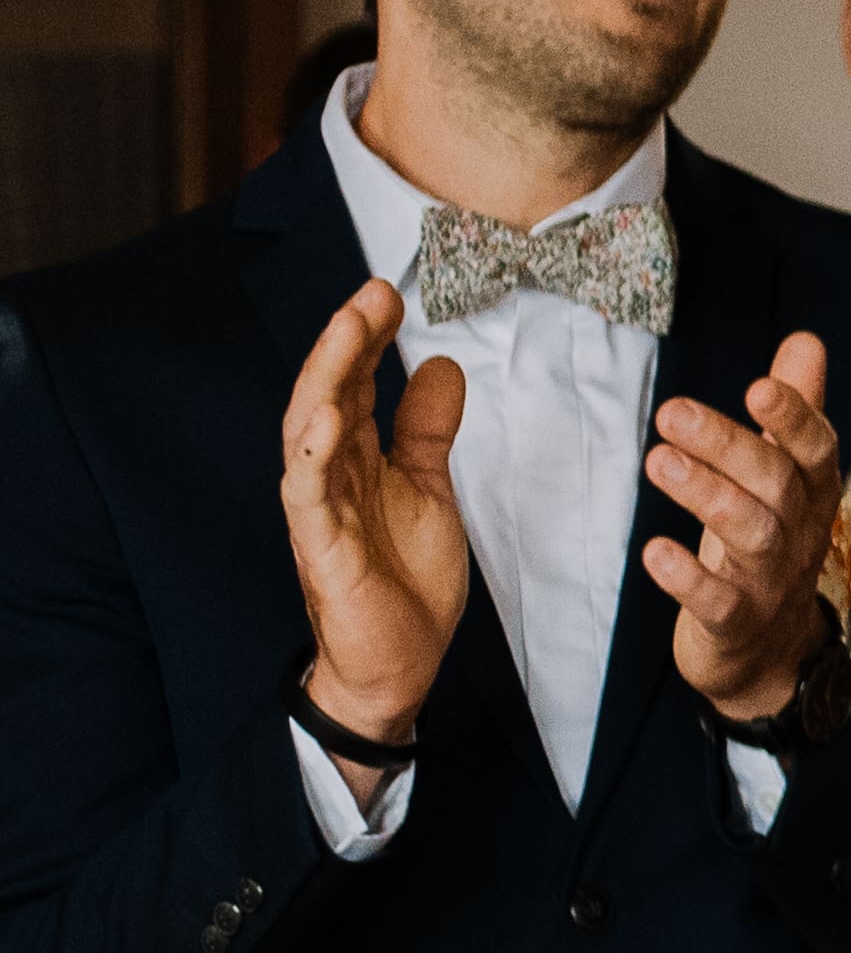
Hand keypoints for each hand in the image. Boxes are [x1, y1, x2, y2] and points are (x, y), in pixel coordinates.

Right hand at [279, 280, 474, 743]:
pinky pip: (308, 494)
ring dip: (326, 378)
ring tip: (347, 328)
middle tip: (372, 293)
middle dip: (346, 342)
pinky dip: (314, 453)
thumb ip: (426, 430)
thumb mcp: (429, 487)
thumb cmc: (405, 577)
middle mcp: (330, 476)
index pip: (354, 385)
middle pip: (328, 395)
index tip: (391, 293)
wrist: (401, 659)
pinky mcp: (321, 548)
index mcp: (355, 459)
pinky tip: (329, 415)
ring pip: (309, 432)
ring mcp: (320, 510)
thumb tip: (440, 364)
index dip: (368, 339)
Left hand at [648, 333, 845, 722]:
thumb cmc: (769, 545)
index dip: (794, 417)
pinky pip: (718, 602)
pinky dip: (688, 579)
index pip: (815, 447)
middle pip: (775, 483)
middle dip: (727, 445)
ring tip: (658, 462)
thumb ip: (794, 411)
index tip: (758, 386)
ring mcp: (769, 580)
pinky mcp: (734, 622)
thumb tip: (806, 340)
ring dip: (706, 497)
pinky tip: (655, 552)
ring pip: (750, 534)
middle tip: (670, 411)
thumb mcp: (784, 477)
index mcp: (810, 491)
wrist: (769, 652)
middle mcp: (798, 531)